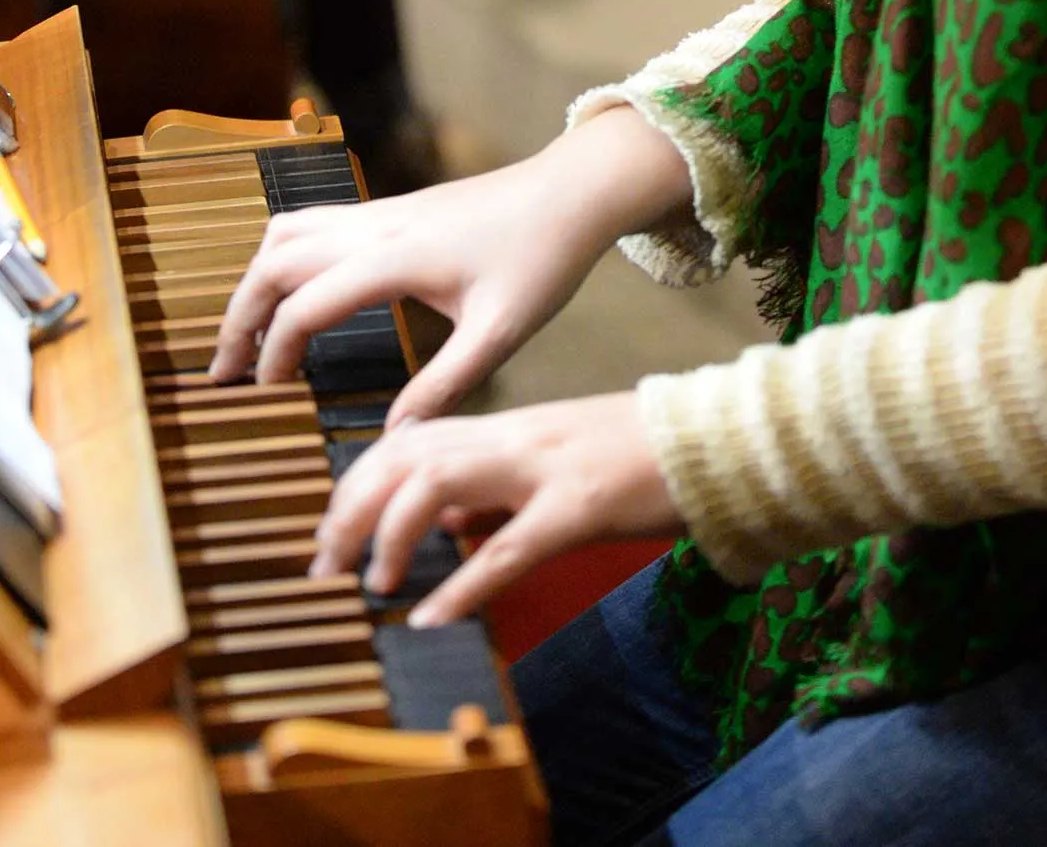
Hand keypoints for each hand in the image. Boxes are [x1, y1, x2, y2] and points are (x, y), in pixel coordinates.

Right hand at [209, 106, 692, 426]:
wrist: (570, 191)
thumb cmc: (543, 259)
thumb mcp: (501, 333)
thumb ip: (444, 386)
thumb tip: (394, 440)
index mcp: (393, 258)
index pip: (304, 306)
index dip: (274, 353)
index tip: (267, 397)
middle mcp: (372, 226)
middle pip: (272, 263)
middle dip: (238, 318)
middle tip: (225, 374)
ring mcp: (376, 211)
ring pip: (284, 235)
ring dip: (254, 283)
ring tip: (245, 336)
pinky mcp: (388, 208)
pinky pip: (310, 224)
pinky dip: (280, 260)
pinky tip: (289, 294)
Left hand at [309, 393, 685, 625]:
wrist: (720, 439)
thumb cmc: (643, 455)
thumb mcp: (555, 459)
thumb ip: (495, 484)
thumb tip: (444, 518)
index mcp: (506, 429)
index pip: (405, 441)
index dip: (356, 484)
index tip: (332, 532)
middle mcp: (513, 439)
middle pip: (402, 457)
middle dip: (350, 508)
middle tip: (326, 566)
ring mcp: (544, 470)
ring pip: (436, 485)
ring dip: (390, 535)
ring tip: (372, 585)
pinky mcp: (581, 508)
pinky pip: (508, 547)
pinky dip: (463, 584)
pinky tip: (433, 617)